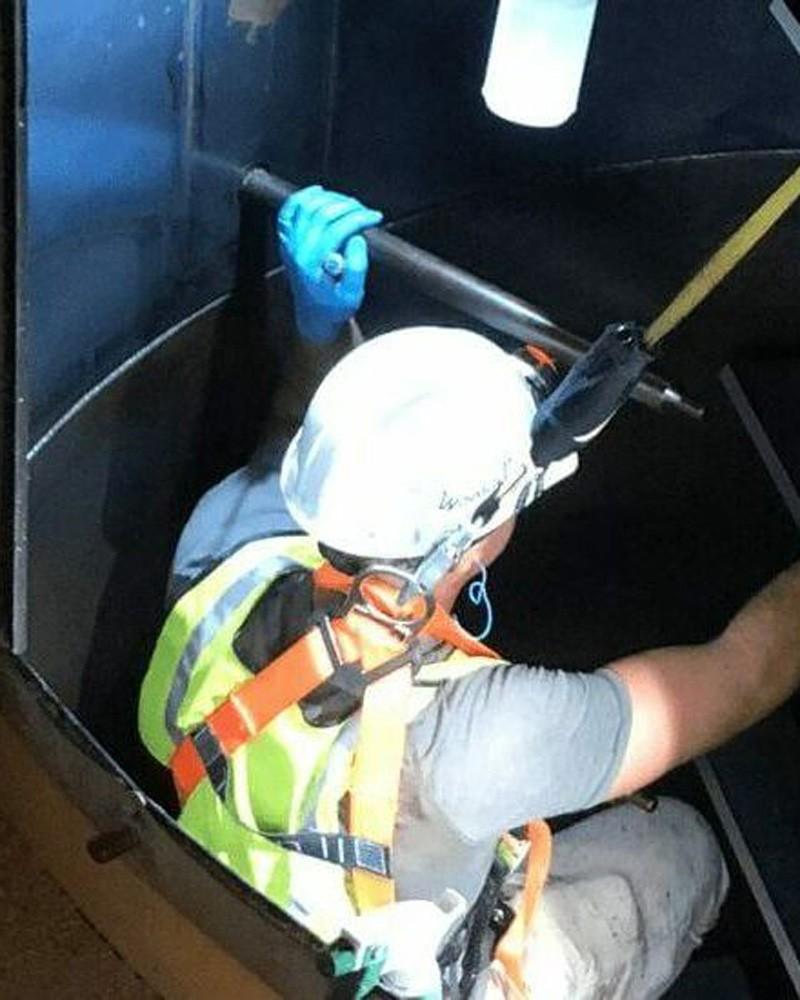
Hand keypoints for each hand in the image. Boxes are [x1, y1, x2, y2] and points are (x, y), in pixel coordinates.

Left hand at [277, 185, 382, 342]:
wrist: (314, 314)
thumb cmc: (333, 306)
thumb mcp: (352, 295)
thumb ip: (357, 268)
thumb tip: (357, 239)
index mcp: (311, 264)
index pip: (336, 229)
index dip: (358, 218)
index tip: (374, 217)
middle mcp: (296, 250)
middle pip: (322, 213)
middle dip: (348, 206)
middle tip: (364, 211)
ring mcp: (289, 242)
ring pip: (307, 205)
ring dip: (331, 198)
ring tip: (350, 204)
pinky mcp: (287, 238)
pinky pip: (290, 210)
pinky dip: (304, 197)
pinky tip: (319, 192)